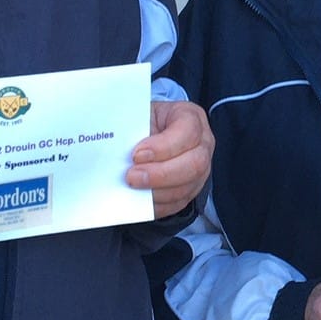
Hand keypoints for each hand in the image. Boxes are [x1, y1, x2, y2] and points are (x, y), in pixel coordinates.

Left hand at [128, 101, 213, 218]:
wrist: (147, 133)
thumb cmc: (145, 121)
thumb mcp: (140, 115)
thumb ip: (134, 128)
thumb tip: (118, 146)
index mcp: (191, 118)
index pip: (188, 132)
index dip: (163, 146)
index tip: (137, 154)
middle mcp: (202, 144)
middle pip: (194, 164)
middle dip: (160, 174)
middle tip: (132, 176)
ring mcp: (200, 169)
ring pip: (186, 187)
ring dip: (156, 191)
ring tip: (132, 187)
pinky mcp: (190, 189)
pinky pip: (177, 203)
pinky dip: (157, 204)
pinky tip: (139, 199)